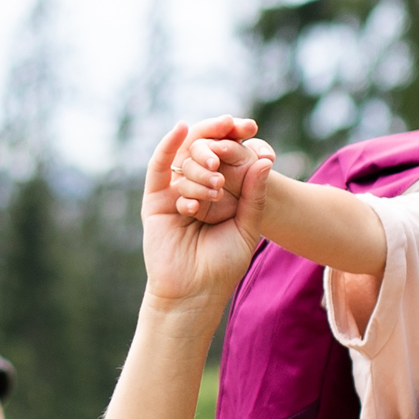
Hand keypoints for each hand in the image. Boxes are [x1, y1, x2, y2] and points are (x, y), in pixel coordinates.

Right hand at [142, 122, 274, 306]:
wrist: (195, 292)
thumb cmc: (223, 265)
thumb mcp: (247, 227)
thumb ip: (254, 195)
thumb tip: (264, 160)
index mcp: (218, 194)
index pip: (225, 157)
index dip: (235, 138)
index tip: (252, 127)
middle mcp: (196, 189)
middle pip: (203, 150)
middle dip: (219, 135)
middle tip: (237, 126)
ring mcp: (174, 193)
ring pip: (186, 160)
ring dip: (203, 164)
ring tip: (218, 187)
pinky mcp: (155, 200)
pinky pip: (159, 166)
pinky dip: (168, 145)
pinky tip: (180, 129)